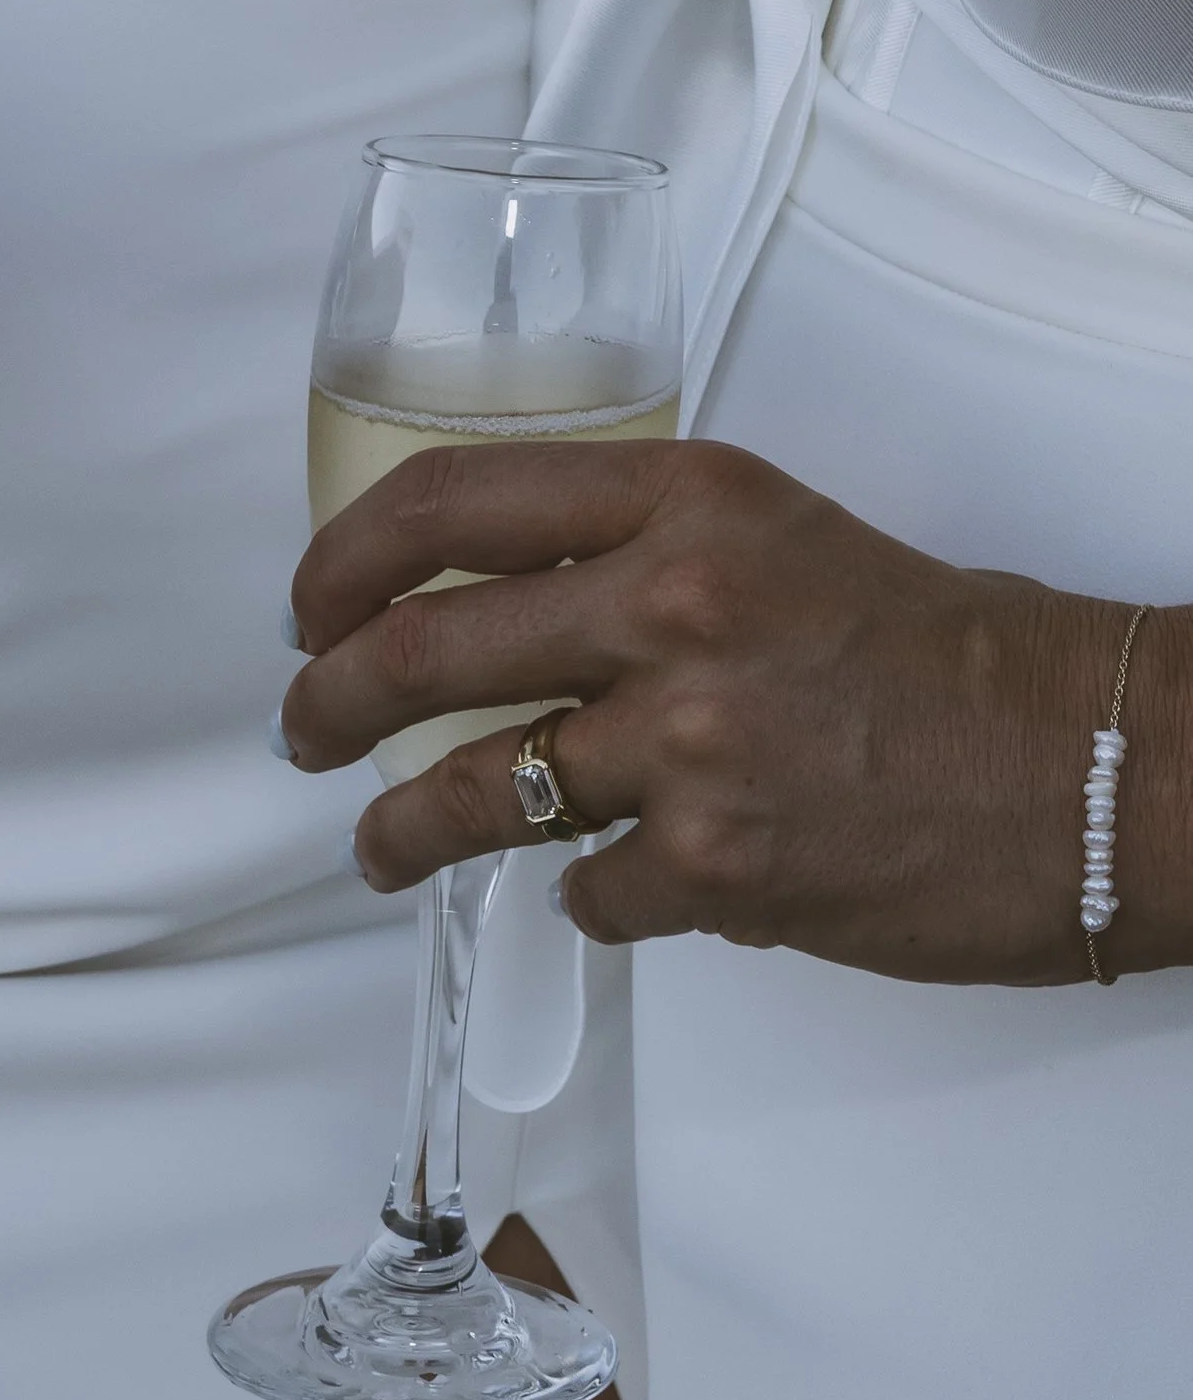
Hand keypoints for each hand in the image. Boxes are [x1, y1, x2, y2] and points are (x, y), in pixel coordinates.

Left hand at [279, 437, 1178, 984]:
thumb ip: (637, 552)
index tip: (313, 603)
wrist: (1093, 762)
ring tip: (385, 845)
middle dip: (333, 700)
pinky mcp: (719, 865)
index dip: (346, 558)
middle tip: (306, 728)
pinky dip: (584, 898)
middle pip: (426, 648)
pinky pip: (586, 891)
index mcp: (683, 501)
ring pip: (475, 790)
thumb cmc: (949, 654)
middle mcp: (671, 604)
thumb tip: (503, 608)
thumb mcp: (775, 536)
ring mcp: (689, 740)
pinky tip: (606, 889)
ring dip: (406, 828)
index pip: (449, 501)